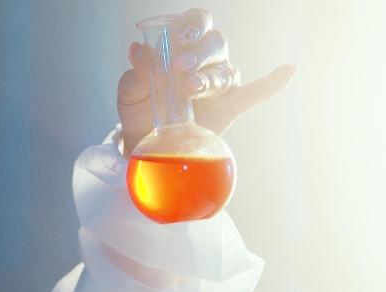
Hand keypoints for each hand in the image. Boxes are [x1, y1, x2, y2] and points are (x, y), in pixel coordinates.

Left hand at [117, 8, 296, 157]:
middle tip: (180, 66)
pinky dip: (271, 84)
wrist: (144, 140)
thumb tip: (138, 51)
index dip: (191, 25)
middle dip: (199, 52)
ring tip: (191, 87)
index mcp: (183, 45)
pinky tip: (288, 71)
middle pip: (216, 43)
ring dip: (210, 78)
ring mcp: (220, 83)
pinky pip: (254, 94)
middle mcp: (206, 59)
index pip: (196, 22)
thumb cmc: (140, 107)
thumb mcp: (130, 91)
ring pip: (225, 71)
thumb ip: (138, 73)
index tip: (177, 38)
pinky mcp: (228, 107)